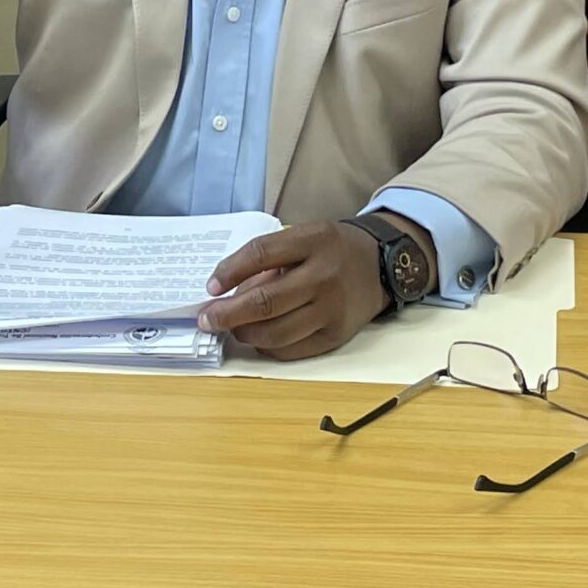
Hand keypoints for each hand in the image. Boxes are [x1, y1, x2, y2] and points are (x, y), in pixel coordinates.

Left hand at [198, 220, 393, 360]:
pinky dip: (267, 345)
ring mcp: (332, 309)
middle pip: (265, 301)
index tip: (211, 287)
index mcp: (313, 240)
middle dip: (227, 314)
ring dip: (244, 333)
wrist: (379, 265)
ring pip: (275, 332)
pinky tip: (259, 336)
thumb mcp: (303, 237)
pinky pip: (291, 349)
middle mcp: (324, 275)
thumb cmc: (331, 250)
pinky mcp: (336, 336)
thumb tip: (226, 293)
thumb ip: (268, 260)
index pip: (261, 253)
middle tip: (207, 319)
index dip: (229, 271)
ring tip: (233, 328)